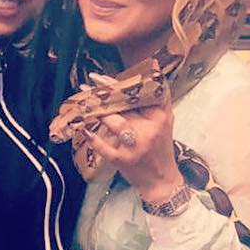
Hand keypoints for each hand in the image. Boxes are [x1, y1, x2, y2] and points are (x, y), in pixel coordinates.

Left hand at [83, 83, 181, 205]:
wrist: (161, 181)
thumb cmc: (160, 149)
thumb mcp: (166, 122)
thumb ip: (158, 98)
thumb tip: (152, 68)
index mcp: (159, 118)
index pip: (140, 95)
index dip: (120, 84)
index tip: (103, 77)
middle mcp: (148, 131)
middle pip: (125, 107)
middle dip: (104, 94)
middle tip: (88, 85)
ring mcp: (135, 147)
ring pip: (115, 123)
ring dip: (98, 111)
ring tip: (84, 102)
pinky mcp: (123, 161)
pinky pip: (105, 147)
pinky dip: (94, 139)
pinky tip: (85, 129)